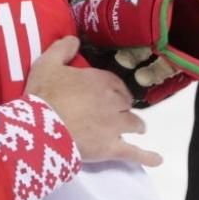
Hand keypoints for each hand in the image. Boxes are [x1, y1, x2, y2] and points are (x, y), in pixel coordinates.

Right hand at [26, 37, 162, 166]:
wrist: (41, 128)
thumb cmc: (44, 95)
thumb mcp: (46, 64)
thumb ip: (62, 49)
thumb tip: (75, 39)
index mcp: (101, 80)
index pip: (116, 83)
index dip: (112, 88)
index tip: (105, 93)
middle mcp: (114, 101)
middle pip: (126, 103)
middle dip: (122, 107)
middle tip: (113, 112)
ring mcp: (115, 126)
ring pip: (134, 124)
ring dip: (134, 125)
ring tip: (134, 130)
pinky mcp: (111, 148)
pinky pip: (134, 153)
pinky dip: (147, 157)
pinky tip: (156, 160)